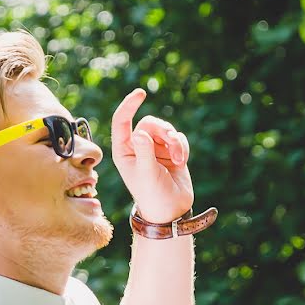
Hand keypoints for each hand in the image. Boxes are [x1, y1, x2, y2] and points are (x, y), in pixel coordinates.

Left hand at [110, 89, 192, 223]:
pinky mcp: (170, 152)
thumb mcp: (147, 173)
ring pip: (165, 129)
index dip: (129, 105)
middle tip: (171, 143)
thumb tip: (140, 132)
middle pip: (149, 123)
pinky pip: (177, 138)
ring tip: (179, 158)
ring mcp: (154, 149)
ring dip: (174, 141)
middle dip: (162, 130)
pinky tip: (182, 161)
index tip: (141, 93)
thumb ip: (144, 152)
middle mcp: (137, 147)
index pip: (122, 121)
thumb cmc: (152, 195)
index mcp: (124, 151)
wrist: (171, 211)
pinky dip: (182, 147)